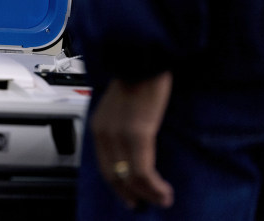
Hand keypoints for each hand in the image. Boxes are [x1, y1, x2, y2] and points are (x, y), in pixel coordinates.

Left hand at [90, 71, 174, 208]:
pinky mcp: (137, 134)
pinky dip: (154, 186)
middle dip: (129, 194)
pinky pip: (143, 170)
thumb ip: (121, 125)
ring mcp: (119, 135)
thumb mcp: (120, 106)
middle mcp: (104, 133)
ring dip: (147, 194)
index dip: (117, 184)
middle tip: (144, 204)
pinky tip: (164, 192)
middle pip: (114, 175)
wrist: (142, 59)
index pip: (104, 165)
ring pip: (130, 177)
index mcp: (99, 126)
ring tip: (162, 200)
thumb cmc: (136, 79)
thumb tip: (133, 145)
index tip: (129, 196)